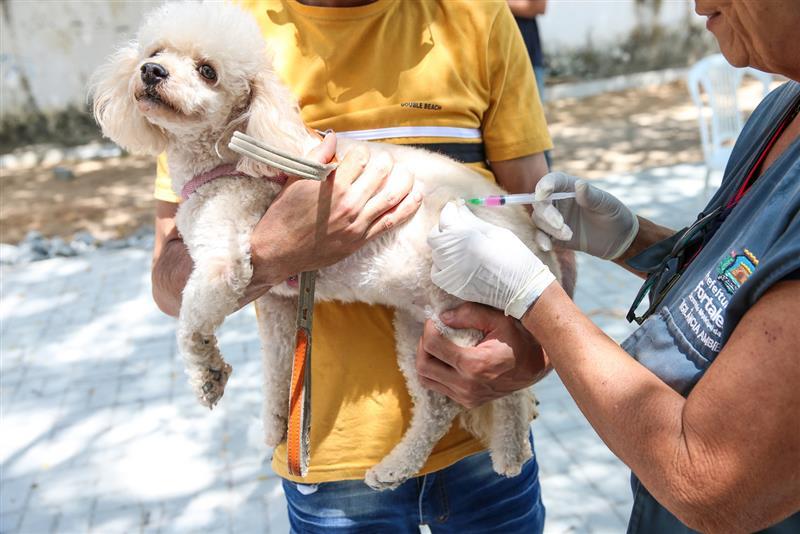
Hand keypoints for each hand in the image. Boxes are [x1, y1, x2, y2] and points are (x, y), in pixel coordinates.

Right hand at [251, 133, 421, 285]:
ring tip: (407, 173)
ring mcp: (357, 222)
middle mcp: (348, 203)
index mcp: (332, 185)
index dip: (363, 152)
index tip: (360, 154)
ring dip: (404, 181)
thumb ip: (317, 157)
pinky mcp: (361, 239)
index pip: (360, 158)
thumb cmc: (283, 215)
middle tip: (385, 161)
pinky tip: (416, 196)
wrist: (278, 250)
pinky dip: (407, 207)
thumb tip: (332, 138)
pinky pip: (391, 221)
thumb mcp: (295, 179)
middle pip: (380, 173)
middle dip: (386, 162)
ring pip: (391, 196)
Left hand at [416, 303, 548, 408]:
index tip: (436, 320)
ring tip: (438, 345)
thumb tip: (443, 317)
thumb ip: (469, 314)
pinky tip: (447, 359)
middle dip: (423, 345)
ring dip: (427, 360)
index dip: (429, 328)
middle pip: (423, 366)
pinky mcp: (468, 402)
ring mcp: (467, 397)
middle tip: (434, 332)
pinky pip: (439, 388)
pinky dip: (436, 372)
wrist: (536, 367)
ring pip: (427, 380)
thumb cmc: (518, 339)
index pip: (432, 345)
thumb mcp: (498, 319)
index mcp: (474, 365)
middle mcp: (467, 386)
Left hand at [428, 202, 555, 318]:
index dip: (450, 211)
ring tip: (457, 244)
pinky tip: (452, 261)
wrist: (521, 287)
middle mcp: (452, 255)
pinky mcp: (452, 286)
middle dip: (444, 227)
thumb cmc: (514, 256)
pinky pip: (436, 272)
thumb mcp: (495, 231)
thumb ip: (472, 220)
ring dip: (443, 245)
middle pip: (435, 236)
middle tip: (456, 225)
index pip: (446, 218)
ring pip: (435, 253)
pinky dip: (440, 264)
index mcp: (464, 237)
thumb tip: (460, 209)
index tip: (455, 208)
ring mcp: (450, 273)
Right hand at [532, 171, 638, 259]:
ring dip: (549, 228)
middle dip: (546, 213)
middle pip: (540, 202)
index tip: (543, 193)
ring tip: (569, 235)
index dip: (545, 185)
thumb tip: (579, 184)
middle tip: (560, 224)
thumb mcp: (608, 205)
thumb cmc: (614, 215)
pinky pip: (540, 236)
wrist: (617, 239)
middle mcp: (558, 201)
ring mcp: (554, 219)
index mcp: (570, 188)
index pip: (553, 181)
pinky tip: (548, 246)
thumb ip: (592, 196)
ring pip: (539, 220)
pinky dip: (540, 240)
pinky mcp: (553, 236)